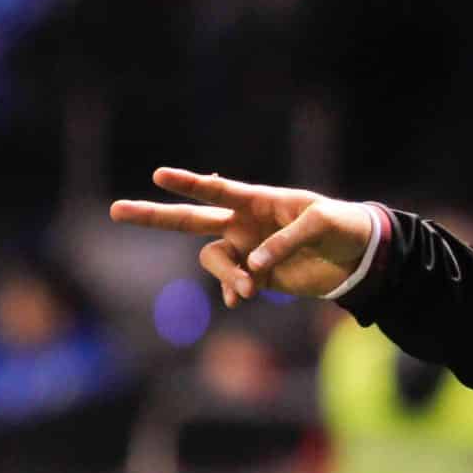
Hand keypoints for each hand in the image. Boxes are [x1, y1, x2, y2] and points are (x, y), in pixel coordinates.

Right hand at [109, 168, 374, 306]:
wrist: (358, 255)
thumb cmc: (342, 225)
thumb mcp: (322, 224)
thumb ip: (287, 241)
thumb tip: (256, 267)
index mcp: (259, 200)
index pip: (217, 189)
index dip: (188, 183)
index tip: (159, 175)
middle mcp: (245, 223)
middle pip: (190, 219)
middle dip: (153, 215)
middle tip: (115, 210)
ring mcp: (247, 250)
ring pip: (214, 260)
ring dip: (225, 275)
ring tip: (249, 290)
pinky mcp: (258, 276)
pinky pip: (233, 285)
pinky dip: (233, 291)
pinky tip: (240, 297)